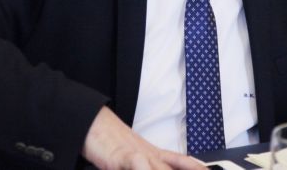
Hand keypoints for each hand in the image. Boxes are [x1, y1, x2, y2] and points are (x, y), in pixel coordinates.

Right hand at [82, 106, 205, 169]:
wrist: (91, 121)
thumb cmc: (107, 141)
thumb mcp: (129, 157)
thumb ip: (140, 163)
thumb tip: (147, 164)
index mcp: (152, 153)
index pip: (180, 161)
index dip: (195, 166)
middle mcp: (148, 153)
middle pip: (175, 166)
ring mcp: (137, 154)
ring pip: (160, 168)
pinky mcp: (121, 156)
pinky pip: (137, 163)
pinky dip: (144, 169)